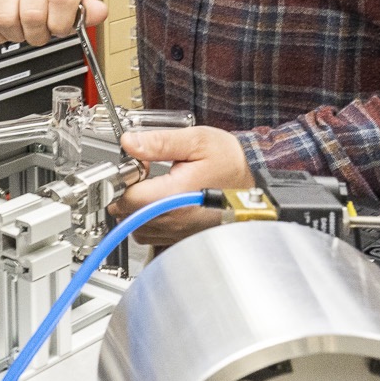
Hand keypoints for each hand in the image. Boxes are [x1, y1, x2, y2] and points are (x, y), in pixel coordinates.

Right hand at [0, 0, 105, 46]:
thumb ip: (88, 9)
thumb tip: (99, 13)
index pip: (61, 0)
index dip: (61, 24)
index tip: (60, 27)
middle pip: (31, 15)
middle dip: (38, 35)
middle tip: (41, 32)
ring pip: (5, 20)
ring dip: (16, 35)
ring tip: (24, 29)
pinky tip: (8, 28)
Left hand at [111, 124, 253, 243]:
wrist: (254, 185)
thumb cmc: (230, 163)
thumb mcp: (197, 141)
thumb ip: (159, 142)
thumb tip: (130, 142)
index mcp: (175, 195)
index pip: (127, 196)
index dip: (125, 179)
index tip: (136, 167)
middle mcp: (174, 220)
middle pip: (127, 213)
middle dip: (129, 192)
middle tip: (144, 174)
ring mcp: (177, 233)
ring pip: (135, 226)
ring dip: (135, 208)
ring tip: (153, 188)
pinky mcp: (180, 238)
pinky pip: (149, 235)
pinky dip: (147, 221)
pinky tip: (159, 203)